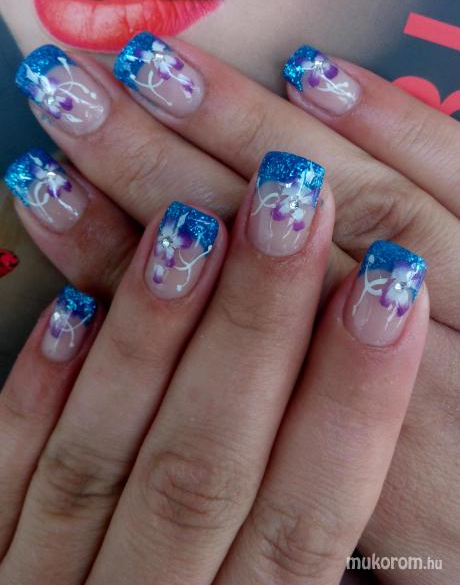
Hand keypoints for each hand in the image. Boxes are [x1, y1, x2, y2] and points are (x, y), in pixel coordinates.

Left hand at [0, 160, 428, 583]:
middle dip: (259, 331)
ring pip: (103, 458)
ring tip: (192, 226)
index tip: (392, 288)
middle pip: (208, 466)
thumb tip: (350, 445)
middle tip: (293, 202)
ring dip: (151, 339)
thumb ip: (293, 562)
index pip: (306, 522)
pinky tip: (67, 306)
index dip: (354, 403)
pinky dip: (34, 395)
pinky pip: (0, 478)